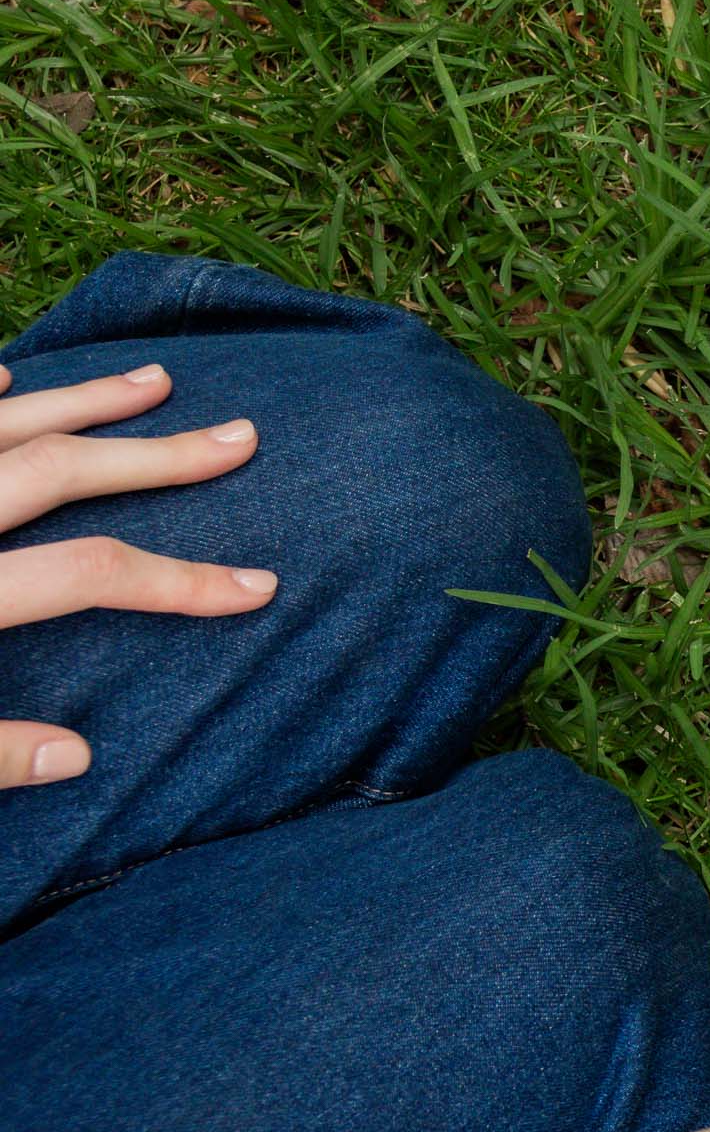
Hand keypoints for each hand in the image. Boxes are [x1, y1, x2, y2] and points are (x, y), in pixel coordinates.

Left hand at [0, 361, 278, 788]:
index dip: (180, 581)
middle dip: (157, 457)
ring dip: (82, 400)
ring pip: (2, 428)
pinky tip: (10, 375)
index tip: (261, 587)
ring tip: (154, 380)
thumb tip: (79, 755)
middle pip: (55, 472)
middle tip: (240, 437)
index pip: (88, 574)